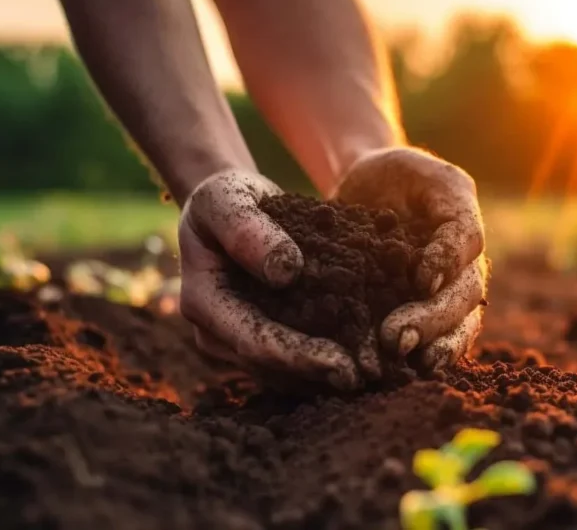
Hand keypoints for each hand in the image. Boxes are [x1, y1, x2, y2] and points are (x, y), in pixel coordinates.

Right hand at [178, 169, 360, 390]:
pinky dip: (327, 358)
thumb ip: (248, 230)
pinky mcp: (262, 336)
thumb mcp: (227, 199)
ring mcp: (237, 340)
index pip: (253, 339)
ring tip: (373, 372)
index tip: (340, 362)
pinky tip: (364, 355)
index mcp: (203, 301)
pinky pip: (294, 357)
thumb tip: (285, 270)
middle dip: (319, 374)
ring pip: (284, 371)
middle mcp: (216, 332)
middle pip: (271, 365)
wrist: (229, 207)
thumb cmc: (224, 199)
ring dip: (326, 375)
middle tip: (368, 377)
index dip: (297, 356)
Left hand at [333, 147, 487, 370]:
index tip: (420, 280)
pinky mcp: (428, 310)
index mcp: (464, 223)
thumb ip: (440, 198)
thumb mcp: (418, 170)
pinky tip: (409, 371)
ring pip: (461, 324)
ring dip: (438, 344)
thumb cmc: (395, 176)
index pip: (466, 243)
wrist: (372, 192)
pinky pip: (442, 338)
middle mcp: (466, 263)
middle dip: (434, 318)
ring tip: (410, 360)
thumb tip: (433, 269)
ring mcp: (452, 291)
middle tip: (397, 336)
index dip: (447, 262)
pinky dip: (431, 356)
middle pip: (464, 295)